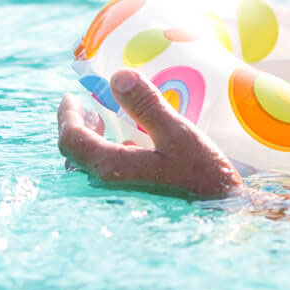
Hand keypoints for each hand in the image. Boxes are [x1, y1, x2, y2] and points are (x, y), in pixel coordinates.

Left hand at [57, 69, 241, 198]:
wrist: (222, 213)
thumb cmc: (203, 176)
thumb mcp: (179, 134)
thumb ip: (147, 105)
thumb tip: (118, 76)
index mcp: (111, 166)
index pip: (71, 138)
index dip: (66, 115)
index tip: (70, 96)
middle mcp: (107, 184)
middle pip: (75, 153)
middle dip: (77, 127)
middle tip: (87, 109)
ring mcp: (119, 195)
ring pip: (89, 165)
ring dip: (92, 141)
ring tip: (103, 124)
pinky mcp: (133, 198)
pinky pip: (106, 173)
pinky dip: (107, 153)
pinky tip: (129, 146)